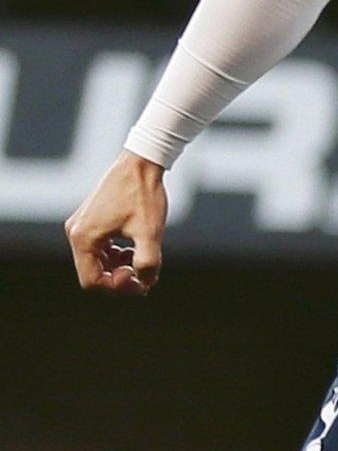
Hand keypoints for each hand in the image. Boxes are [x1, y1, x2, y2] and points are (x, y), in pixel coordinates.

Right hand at [65, 152, 168, 295]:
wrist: (142, 162)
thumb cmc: (144, 194)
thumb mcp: (150, 231)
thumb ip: (148, 262)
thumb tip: (145, 283)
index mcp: (83, 238)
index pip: (91, 281)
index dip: (117, 288)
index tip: (142, 282)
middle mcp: (75, 232)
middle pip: (92, 272)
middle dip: (119, 277)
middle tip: (146, 276)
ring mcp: (81, 225)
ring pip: (96, 260)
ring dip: (118, 266)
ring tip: (141, 258)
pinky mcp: (90, 219)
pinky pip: (99, 247)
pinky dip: (115, 253)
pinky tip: (135, 248)